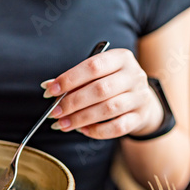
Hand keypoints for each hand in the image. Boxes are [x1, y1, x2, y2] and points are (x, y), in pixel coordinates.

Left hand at [41, 49, 163, 138]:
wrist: (141, 101)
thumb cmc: (110, 84)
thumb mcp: (96, 75)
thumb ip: (74, 80)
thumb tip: (48, 86)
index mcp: (120, 58)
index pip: (93, 66)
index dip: (69, 79)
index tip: (50, 91)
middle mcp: (133, 75)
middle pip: (100, 89)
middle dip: (72, 102)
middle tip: (54, 112)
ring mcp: (139, 97)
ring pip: (108, 109)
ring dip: (80, 118)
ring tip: (62, 124)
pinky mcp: (140, 117)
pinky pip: (117, 127)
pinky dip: (97, 131)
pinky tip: (82, 130)